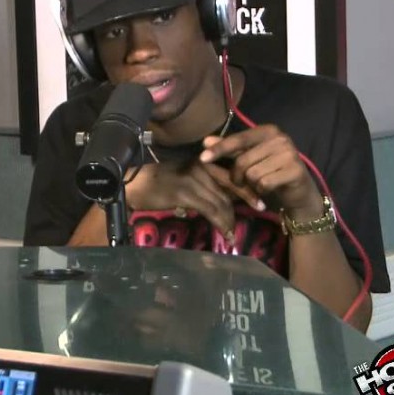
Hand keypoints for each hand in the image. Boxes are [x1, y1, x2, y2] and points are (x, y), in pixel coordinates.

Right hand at [125, 160, 263, 238]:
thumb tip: (219, 201)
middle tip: (259, 211)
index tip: (260, 199)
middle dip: (246, 200)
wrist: (134, 186)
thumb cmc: (156, 183)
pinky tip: (225, 233)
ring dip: (230, 219)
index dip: (247, 187)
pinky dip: (221, 223)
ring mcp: (193, 179)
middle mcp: (199, 166)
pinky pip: (210, 210)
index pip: (231, 173)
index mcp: (201, 161)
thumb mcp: (183, 177)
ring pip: (221, 202)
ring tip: (233, 232)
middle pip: (230, 186)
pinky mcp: (185, 193)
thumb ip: (202, 184)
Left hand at [200, 125, 323, 218]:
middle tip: (243, 182)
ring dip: (251, 184)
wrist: (298, 191)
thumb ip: (229, 149)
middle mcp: (280, 138)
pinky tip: (269, 189)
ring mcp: (290, 153)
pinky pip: (264, 183)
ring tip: (260, 184)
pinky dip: (262, 190)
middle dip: (237, 176)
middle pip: (243, 160)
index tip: (202, 159)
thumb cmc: (271, 171)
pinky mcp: (295, 170)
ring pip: (252, 173)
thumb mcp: (249, 158)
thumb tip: (206, 141)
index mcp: (268, 131)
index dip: (219, 149)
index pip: (238, 139)